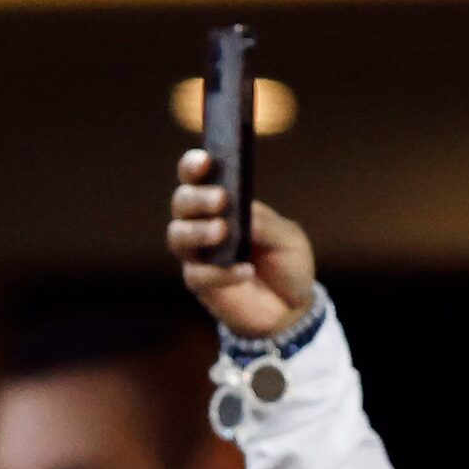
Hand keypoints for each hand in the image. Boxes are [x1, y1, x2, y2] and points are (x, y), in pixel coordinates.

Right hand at [168, 148, 317, 338]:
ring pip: (178, 236)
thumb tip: (242, 214)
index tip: (205, 161)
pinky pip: (198, 274)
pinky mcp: (200, 283)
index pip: (197, 176)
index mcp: (222, 200)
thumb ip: (265, 223)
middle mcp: (202, 222)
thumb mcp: (288, 237)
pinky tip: (245, 271)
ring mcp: (198, 254)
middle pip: (182, 203)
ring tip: (222, 232)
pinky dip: (220, 272)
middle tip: (221, 199)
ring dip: (198, 232)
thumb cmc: (287, 262)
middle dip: (197, 198)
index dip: (194, 165)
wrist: (291, 308)